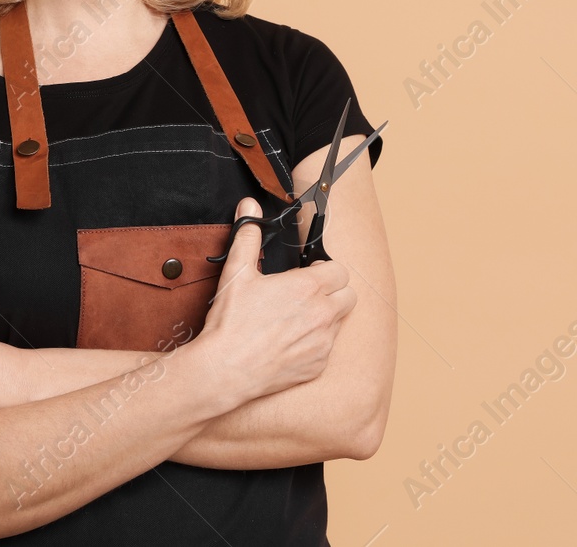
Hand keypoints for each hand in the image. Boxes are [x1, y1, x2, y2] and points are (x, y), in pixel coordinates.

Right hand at [195, 197, 356, 400]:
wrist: (226, 370)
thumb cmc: (231, 322)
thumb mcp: (237, 272)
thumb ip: (247, 235)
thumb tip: (249, 206)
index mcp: (307, 287)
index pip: (340, 270)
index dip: (325, 270)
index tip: (308, 275)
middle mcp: (323, 314)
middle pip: (349, 295)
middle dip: (333, 292)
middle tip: (307, 295)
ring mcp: (323, 342)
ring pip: (341, 322)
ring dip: (326, 316)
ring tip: (296, 318)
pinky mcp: (318, 365)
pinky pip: (328, 348)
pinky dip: (316, 343)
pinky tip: (290, 342)